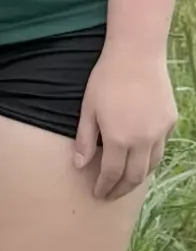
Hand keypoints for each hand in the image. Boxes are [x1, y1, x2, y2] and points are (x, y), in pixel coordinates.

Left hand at [72, 46, 177, 200]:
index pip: (113, 174)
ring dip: (138, 176)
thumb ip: (85, 140)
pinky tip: (140, 158)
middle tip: (110, 194)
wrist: (137, 56)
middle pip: (135, 176)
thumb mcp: (88, 109)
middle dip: (122, 189)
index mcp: (120, 139)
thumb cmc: (105, 80)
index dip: (105, 187)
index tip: (97, 194)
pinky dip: (150, 158)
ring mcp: (160, 132)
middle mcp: (144, 140)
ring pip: (152, 164)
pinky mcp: (170, 122)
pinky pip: (161, 147)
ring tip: (125, 181)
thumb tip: (79, 165)